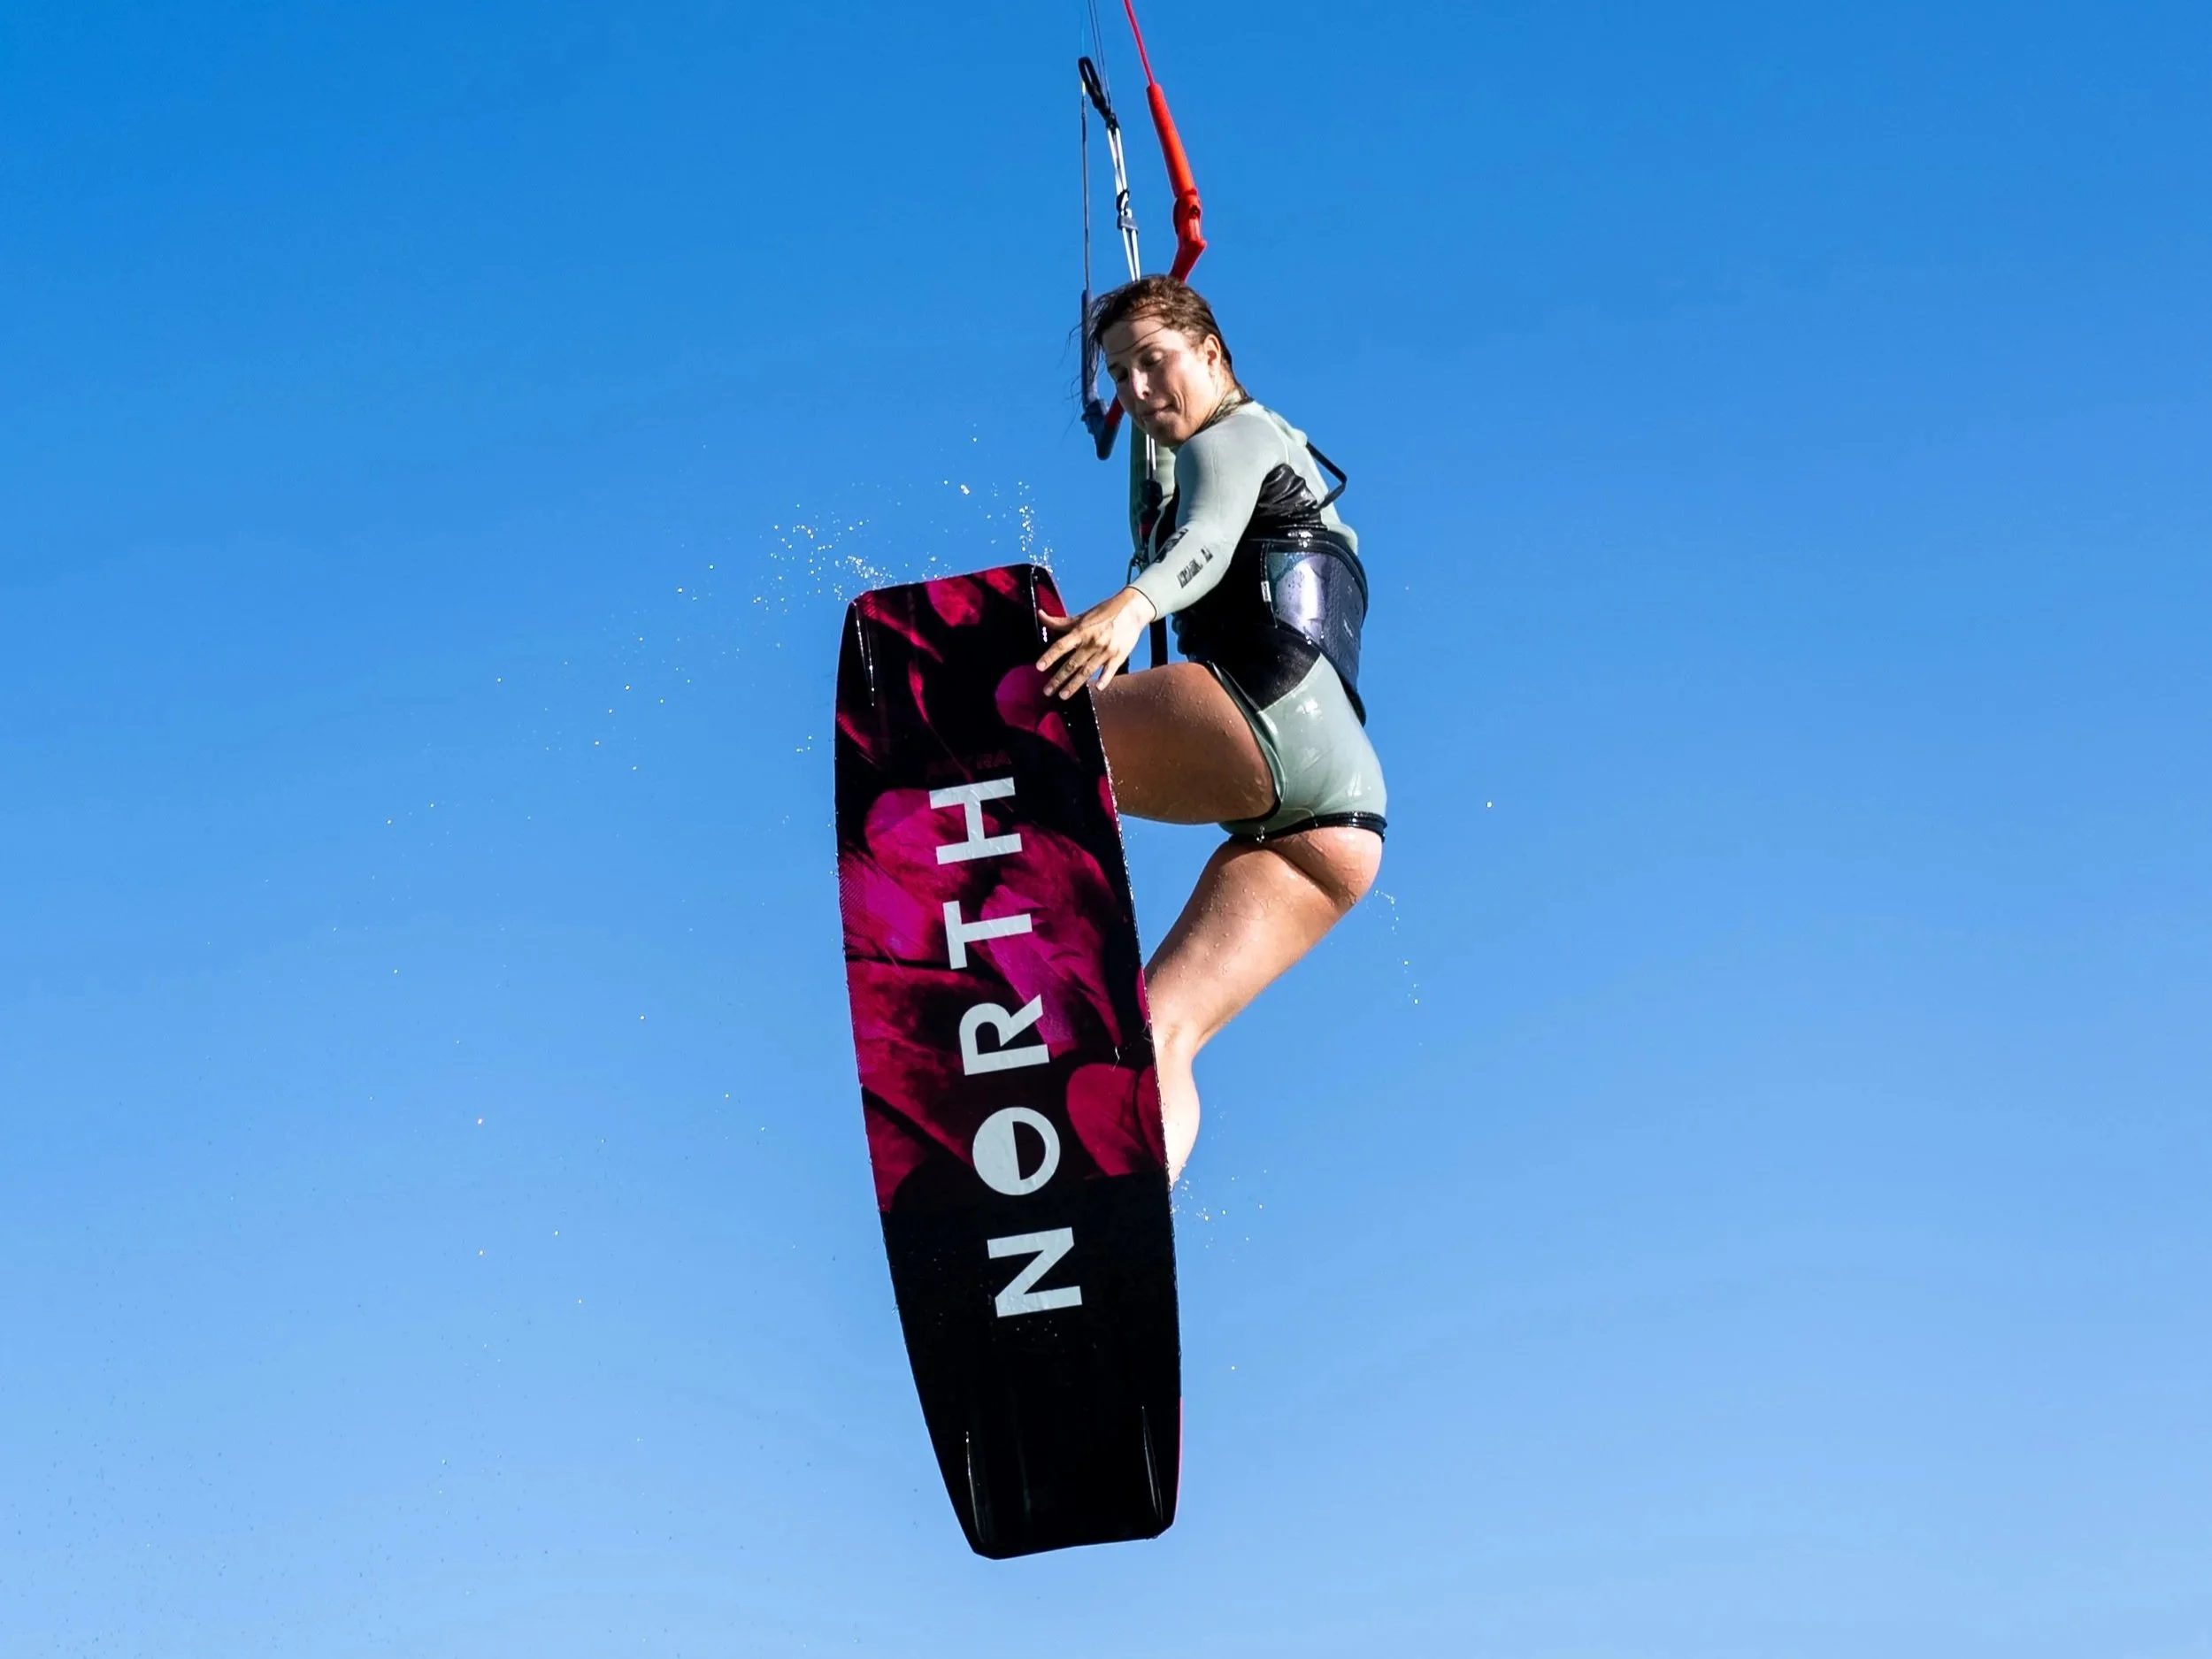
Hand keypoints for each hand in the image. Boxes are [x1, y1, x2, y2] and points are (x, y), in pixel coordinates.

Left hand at [1037, 586, 1157, 699]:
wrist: (1132, 610)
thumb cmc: (1105, 613)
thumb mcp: (1082, 616)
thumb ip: (1060, 621)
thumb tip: (1040, 615)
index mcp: (1081, 631)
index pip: (1061, 646)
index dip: (1049, 657)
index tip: (1039, 668)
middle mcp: (1092, 642)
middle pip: (1071, 663)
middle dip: (1058, 679)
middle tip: (1047, 691)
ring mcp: (1105, 650)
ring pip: (1087, 671)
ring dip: (1074, 685)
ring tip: (1063, 695)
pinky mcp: (1118, 656)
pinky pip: (1110, 670)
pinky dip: (1104, 679)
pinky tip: (1097, 688)